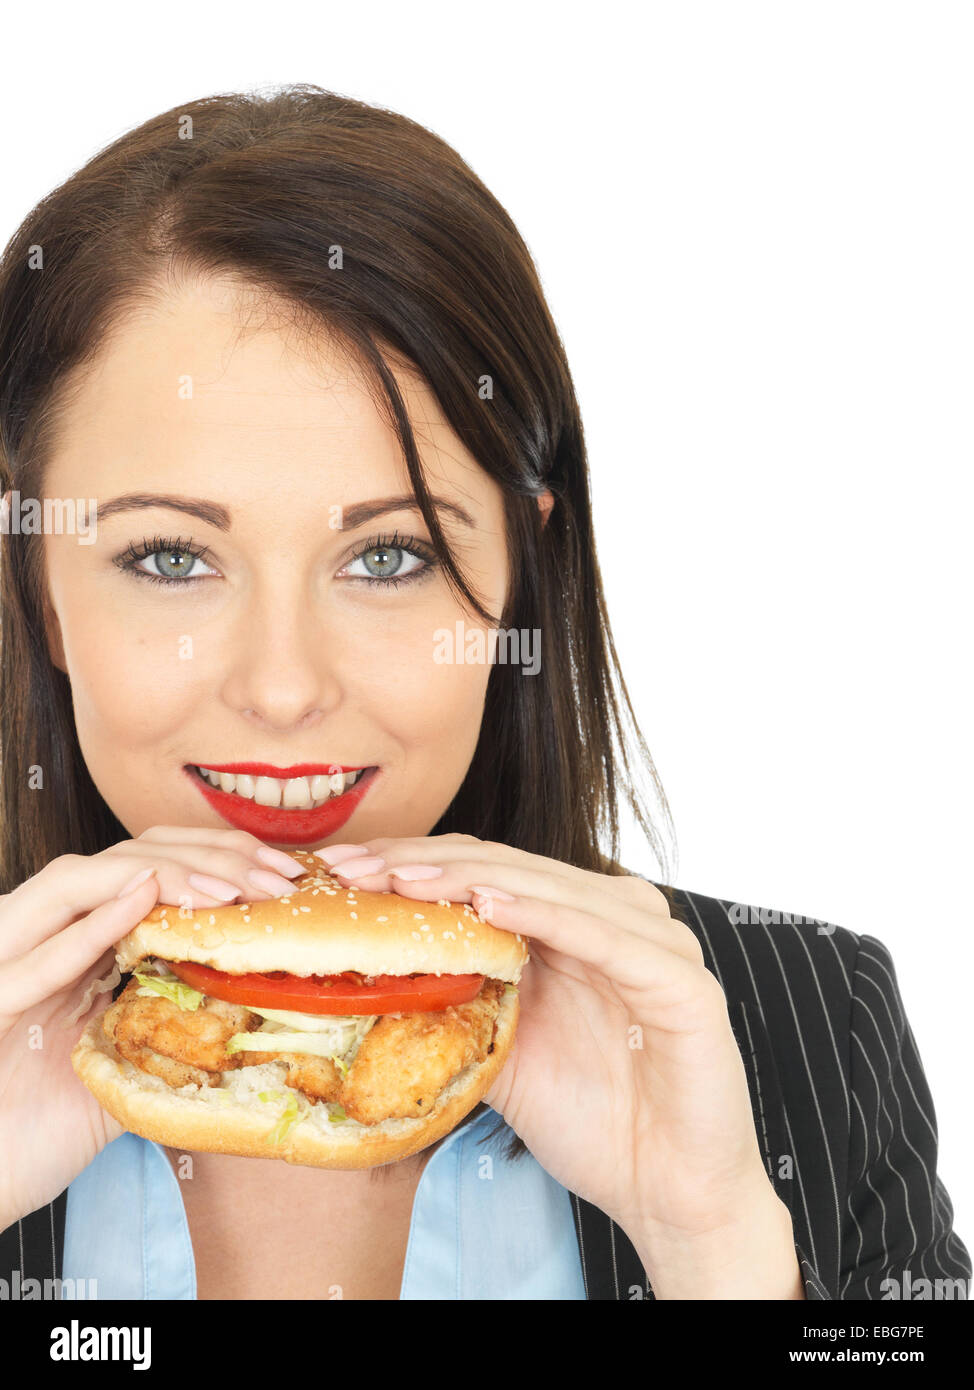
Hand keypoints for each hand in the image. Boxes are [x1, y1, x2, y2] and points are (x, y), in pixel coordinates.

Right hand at [0, 826, 302, 1227]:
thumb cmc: (39, 1131)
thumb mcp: (128, 1073)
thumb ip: (174, 1036)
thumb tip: (257, 1019)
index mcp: (73, 944)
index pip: (148, 866)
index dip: (218, 855)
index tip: (284, 874)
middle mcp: (35, 938)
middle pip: (121, 859)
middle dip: (204, 856)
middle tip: (273, 880)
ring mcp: (2, 963)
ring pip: (74, 883)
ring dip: (157, 876)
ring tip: (225, 889)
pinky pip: (37, 957)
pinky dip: (91, 925)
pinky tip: (141, 902)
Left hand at [319, 833, 803, 1297]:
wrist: (669, 1194)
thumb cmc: (594, 1122)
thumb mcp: (500, 1053)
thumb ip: (458, 1004)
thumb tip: (370, 980)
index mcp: (578, 925)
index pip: (487, 871)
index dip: (414, 863)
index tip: (340, 873)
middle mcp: (618, 918)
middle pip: (510, 868)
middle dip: (424, 864)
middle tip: (351, 870)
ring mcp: (655, 942)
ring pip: (549, 889)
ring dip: (470, 879)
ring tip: (402, 878)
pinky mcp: (681, 981)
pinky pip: (603, 936)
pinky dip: (543, 914)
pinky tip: (488, 904)